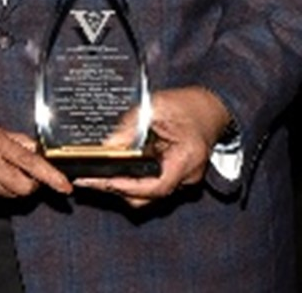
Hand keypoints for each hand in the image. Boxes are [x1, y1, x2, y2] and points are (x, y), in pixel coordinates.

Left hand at [75, 86, 231, 207]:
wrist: (211, 107)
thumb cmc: (188, 105)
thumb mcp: (157, 107)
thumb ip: (132, 126)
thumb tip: (108, 146)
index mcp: (186, 159)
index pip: (155, 186)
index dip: (127, 186)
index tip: (102, 181)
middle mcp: (187, 176)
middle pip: (148, 196)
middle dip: (118, 189)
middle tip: (90, 180)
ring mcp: (182, 179)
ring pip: (148, 193)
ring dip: (124, 185)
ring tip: (97, 174)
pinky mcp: (175, 176)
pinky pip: (152, 184)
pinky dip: (133, 178)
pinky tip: (116, 169)